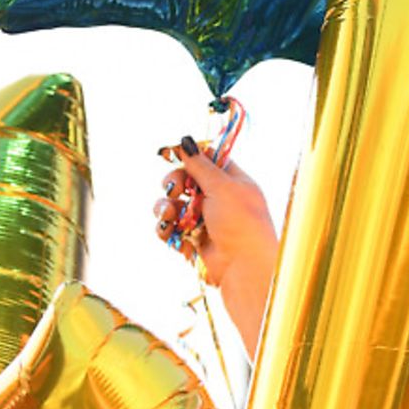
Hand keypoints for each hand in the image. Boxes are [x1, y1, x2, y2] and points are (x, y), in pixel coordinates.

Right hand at [152, 146, 277, 288]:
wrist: (243, 267)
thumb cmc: (240, 223)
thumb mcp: (222, 186)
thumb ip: (200, 165)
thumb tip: (186, 141)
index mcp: (232, 182)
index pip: (208, 160)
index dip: (190, 157)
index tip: (172, 155)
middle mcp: (218, 199)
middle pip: (185, 181)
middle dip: (173, 184)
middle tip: (174, 190)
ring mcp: (204, 220)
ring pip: (173, 205)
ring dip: (165, 207)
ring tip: (168, 215)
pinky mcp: (192, 240)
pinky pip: (171, 228)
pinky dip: (166, 228)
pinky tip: (169, 231)